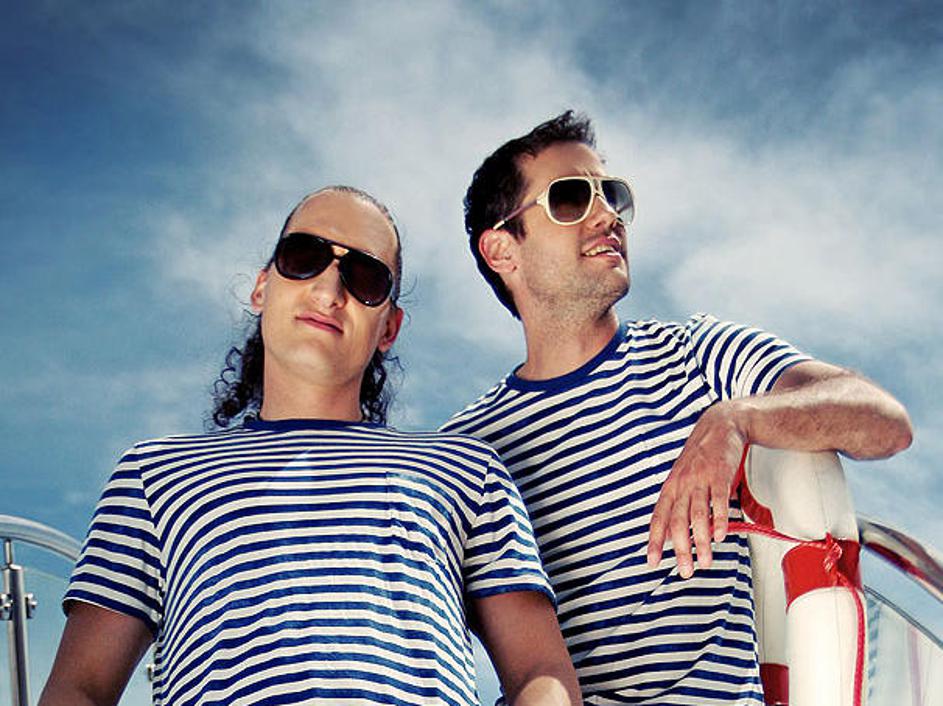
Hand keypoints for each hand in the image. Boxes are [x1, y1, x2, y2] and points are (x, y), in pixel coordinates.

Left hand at [647, 401, 746, 577]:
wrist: (720, 425)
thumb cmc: (702, 455)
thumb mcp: (683, 478)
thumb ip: (678, 504)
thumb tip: (670, 533)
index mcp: (671, 487)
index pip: (659, 518)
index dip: (654, 541)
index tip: (652, 561)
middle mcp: (682, 484)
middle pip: (678, 521)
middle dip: (681, 549)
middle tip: (685, 570)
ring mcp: (700, 479)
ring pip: (698, 515)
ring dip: (702, 542)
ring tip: (705, 561)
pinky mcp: (720, 475)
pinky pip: (718, 500)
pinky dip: (718, 520)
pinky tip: (720, 536)